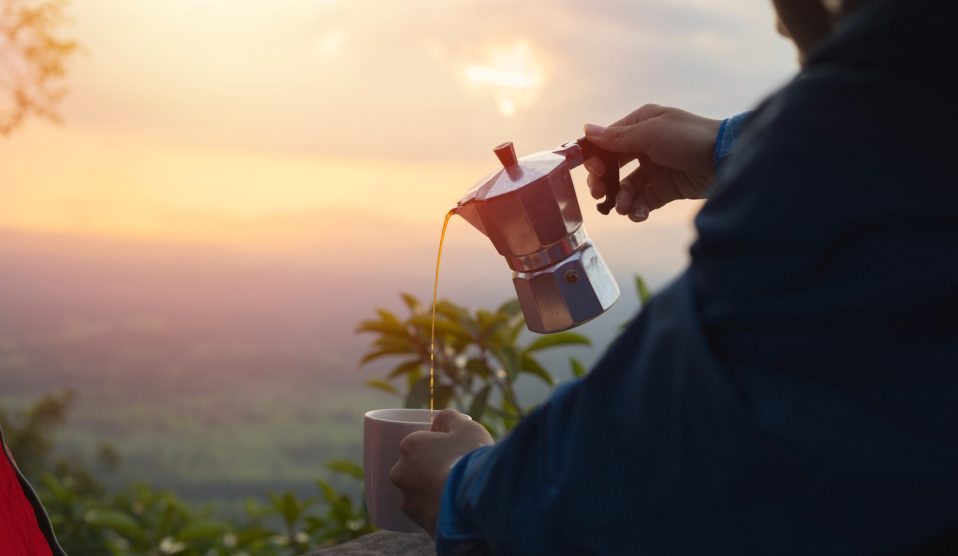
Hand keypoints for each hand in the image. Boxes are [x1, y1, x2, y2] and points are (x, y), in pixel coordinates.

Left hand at [390, 409, 493, 536]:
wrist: (475, 502)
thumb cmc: (469, 459)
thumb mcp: (467, 427)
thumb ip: (450, 418)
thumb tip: (441, 419)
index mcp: (410, 446)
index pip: (421, 442)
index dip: (440, 445)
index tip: (456, 450)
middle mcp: (401, 472)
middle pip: (417, 467)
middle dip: (432, 468)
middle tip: (457, 471)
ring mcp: (407, 500)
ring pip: (420, 491)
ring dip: (434, 491)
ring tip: (458, 492)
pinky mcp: (417, 522)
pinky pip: (427, 512)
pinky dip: (437, 509)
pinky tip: (454, 508)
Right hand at [583, 105, 720, 221]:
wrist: (728, 159)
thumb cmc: (690, 139)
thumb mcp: (652, 134)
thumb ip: (618, 137)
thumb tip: (587, 130)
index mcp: (641, 126)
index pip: (607, 142)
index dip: (596, 158)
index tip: (594, 172)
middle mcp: (645, 146)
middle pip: (612, 167)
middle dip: (603, 182)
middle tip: (599, 194)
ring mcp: (655, 169)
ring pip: (626, 187)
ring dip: (621, 199)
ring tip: (625, 208)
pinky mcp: (665, 189)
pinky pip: (643, 201)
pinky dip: (637, 209)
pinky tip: (638, 214)